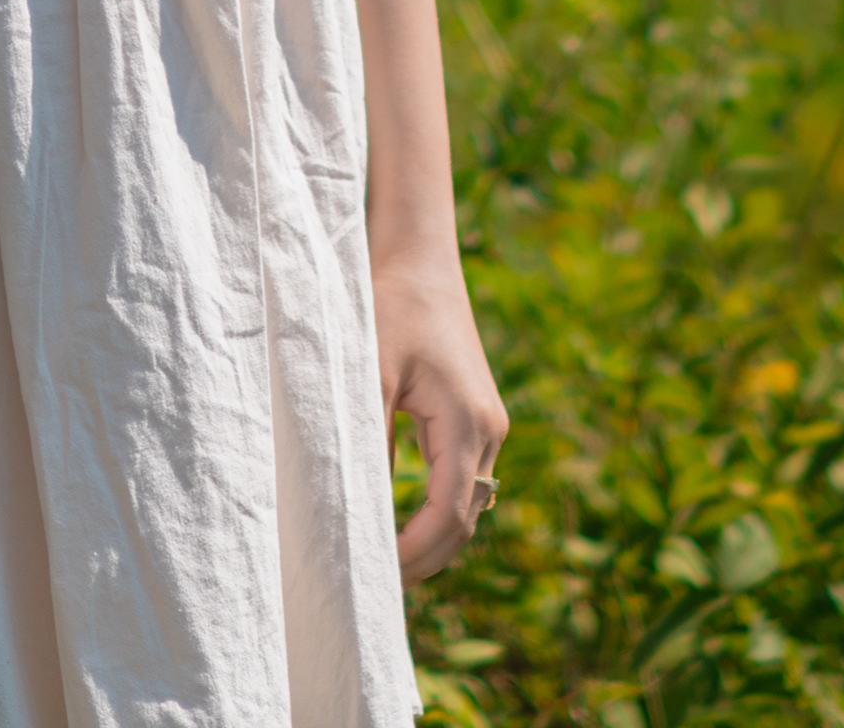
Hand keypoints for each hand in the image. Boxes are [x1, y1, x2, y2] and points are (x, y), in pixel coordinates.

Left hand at [375, 244, 507, 579]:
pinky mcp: (476, 417)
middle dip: (425, 557)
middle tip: (373, 584)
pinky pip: (463, 481)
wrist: (419, 260)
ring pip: (469, 504)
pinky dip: (438, 512)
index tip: (373, 573)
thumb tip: (354, 504)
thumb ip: (368, 438)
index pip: (450, 513)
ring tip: (382, 564)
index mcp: (467, 421)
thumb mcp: (369, 372)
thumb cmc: (388, 306)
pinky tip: (398, 525)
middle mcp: (488, 429)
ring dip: (433, 539)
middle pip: (466, 519)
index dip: (414, 552)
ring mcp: (487, 424)